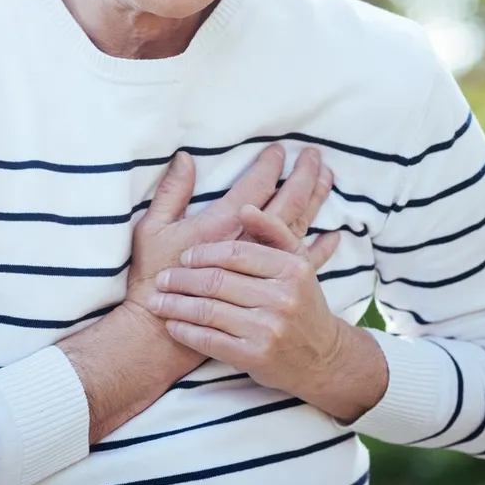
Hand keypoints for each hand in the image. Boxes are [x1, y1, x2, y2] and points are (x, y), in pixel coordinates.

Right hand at [124, 144, 331, 321]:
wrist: (161, 333)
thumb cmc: (151, 279)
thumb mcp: (152, 231)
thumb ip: (171, 194)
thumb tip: (184, 158)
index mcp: (222, 225)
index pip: (254, 188)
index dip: (267, 167)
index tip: (278, 150)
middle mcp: (249, 243)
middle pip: (286, 203)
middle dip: (300, 177)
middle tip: (313, 155)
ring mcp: (263, 268)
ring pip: (298, 225)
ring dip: (315, 200)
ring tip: (327, 176)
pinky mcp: (268, 288)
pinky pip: (303, 264)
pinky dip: (320, 247)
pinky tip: (332, 235)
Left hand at [148, 204, 343, 395]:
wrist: (322, 358)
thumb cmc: (300, 301)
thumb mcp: (297, 262)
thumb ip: (272, 231)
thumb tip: (244, 208)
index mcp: (291, 268)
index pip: (234, 252)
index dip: (203, 253)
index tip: (184, 256)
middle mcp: (283, 298)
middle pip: (216, 281)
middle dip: (181, 279)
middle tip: (162, 278)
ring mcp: (269, 329)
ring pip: (208, 310)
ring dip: (175, 305)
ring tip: (156, 301)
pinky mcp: (256, 357)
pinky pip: (209, 340)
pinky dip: (185, 331)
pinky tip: (172, 325)